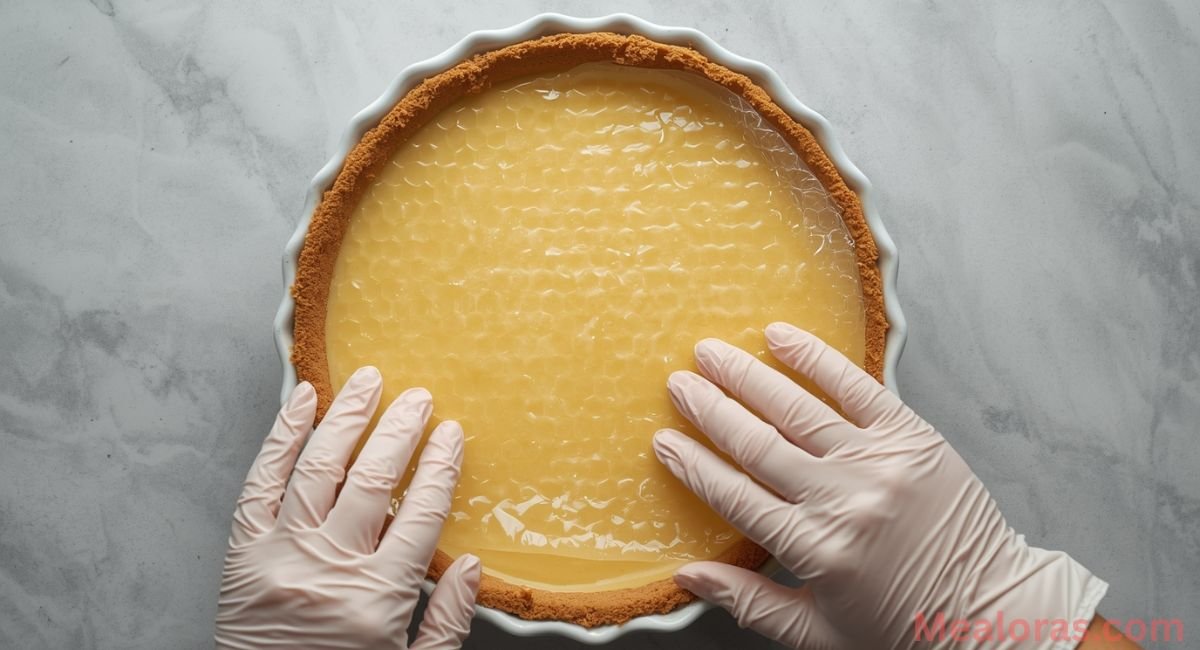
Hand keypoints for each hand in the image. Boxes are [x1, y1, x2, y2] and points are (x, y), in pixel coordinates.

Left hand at [215, 367, 479, 649]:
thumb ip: (446, 624)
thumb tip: (472, 566)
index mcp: (376, 598)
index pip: (421, 515)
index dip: (441, 467)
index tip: (453, 434)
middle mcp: (328, 567)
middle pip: (373, 480)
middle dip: (399, 431)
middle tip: (419, 396)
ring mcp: (279, 555)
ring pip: (317, 468)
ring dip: (346, 418)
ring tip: (368, 381)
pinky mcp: (242, 554)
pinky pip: (259, 483)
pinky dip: (279, 437)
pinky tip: (301, 403)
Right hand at [653, 323, 1106, 649]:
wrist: (992, 610)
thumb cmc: (901, 626)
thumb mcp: (818, 633)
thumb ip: (750, 602)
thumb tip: (687, 575)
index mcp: (816, 550)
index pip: (736, 497)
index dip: (694, 466)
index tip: (663, 440)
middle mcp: (843, 500)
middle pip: (759, 445)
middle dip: (711, 410)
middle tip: (678, 383)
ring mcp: (879, 463)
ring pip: (798, 410)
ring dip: (748, 376)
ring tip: (710, 351)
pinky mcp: (912, 437)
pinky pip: (856, 388)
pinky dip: (816, 359)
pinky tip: (781, 336)